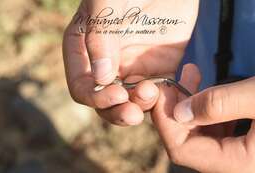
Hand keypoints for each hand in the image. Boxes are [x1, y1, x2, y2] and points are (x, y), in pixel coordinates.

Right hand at [63, 0, 198, 125]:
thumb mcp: (107, 1)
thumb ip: (99, 36)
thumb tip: (100, 77)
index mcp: (85, 51)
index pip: (82, 86)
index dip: (96, 98)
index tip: (118, 94)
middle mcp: (107, 65)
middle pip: (105, 102)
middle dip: (118, 111)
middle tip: (134, 114)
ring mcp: (133, 69)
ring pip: (132, 103)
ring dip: (141, 107)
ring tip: (153, 93)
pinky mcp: (159, 70)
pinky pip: (159, 94)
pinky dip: (165, 99)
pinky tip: (172, 90)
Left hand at [152, 68, 254, 172]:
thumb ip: (218, 104)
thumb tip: (179, 112)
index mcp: (239, 164)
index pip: (182, 150)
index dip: (165, 120)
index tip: (161, 91)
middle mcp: (236, 164)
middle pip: (187, 141)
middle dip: (176, 107)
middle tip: (173, 80)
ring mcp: (239, 154)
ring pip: (200, 132)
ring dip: (191, 103)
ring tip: (191, 75)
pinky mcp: (244, 142)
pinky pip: (215, 128)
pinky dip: (207, 107)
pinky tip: (208, 90)